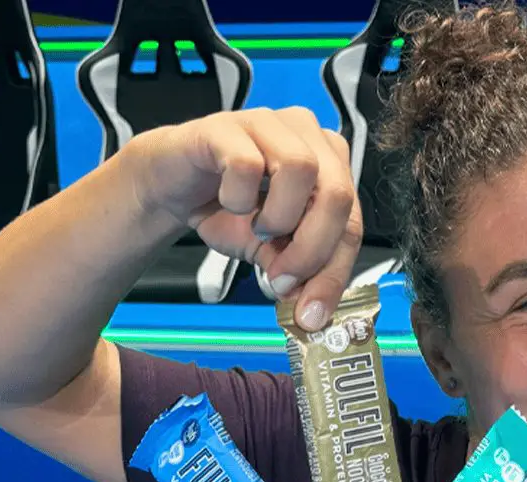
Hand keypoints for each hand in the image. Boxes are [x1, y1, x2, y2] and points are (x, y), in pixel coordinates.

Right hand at [128, 107, 362, 329]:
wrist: (175, 188)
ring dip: (278, 217)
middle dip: (311, 251)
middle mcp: (309, 136)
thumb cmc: (229, 210)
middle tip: (280, 279)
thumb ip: (299, 274)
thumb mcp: (271, 252)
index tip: (309, 312)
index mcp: (332, 167)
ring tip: (256, 228)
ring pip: (301, 169)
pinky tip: (228, 203)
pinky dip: (237, 198)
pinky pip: (246, 164)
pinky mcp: (227, 126)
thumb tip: (312, 312)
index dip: (333, 273)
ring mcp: (270, 124)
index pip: (351, 224)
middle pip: (337, 195)